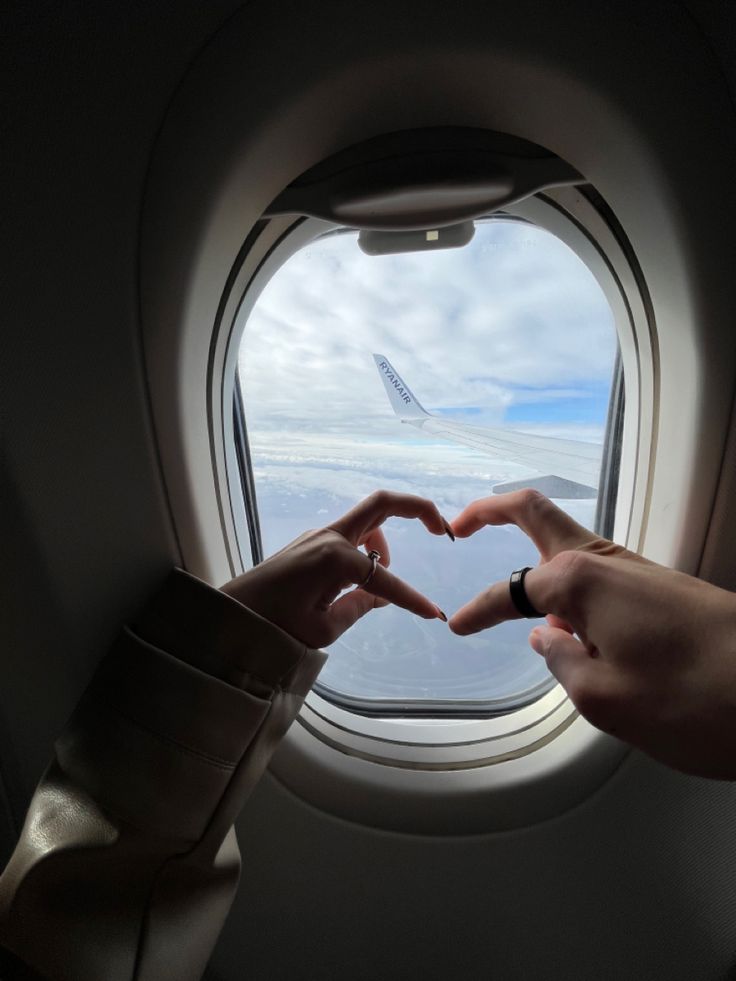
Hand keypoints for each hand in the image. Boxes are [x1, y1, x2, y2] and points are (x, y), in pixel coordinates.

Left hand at [222, 490, 449, 648]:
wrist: (232, 614)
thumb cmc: (274, 625)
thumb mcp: (324, 628)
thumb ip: (360, 607)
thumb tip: (382, 595)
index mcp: (335, 558)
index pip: (385, 579)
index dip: (412, 599)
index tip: (433, 614)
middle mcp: (328, 537)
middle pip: (383, 503)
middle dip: (418, 509)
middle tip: (441, 529)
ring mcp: (318, 534)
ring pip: (368, 519)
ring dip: (384, 542)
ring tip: (376, 580)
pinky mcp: (311, 541)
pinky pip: (351, 533)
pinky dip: (366, 546)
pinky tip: (358, 577)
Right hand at [448, 490, 735, 778]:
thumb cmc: (692, 700)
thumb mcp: (604, 699)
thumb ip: (561, 662)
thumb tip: (544, 638)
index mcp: (580, 582)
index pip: (509, 592)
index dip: (477, 611)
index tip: (456, 627)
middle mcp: (607, 561)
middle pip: (536, 513)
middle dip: (492, 510)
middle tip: (460, 525)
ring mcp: (639, 569)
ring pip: (571, 541)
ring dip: (535, 550)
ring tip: (517, 597)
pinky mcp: (663, 586)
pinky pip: (601, 571)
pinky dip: (570, 581)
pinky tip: (573, 624)